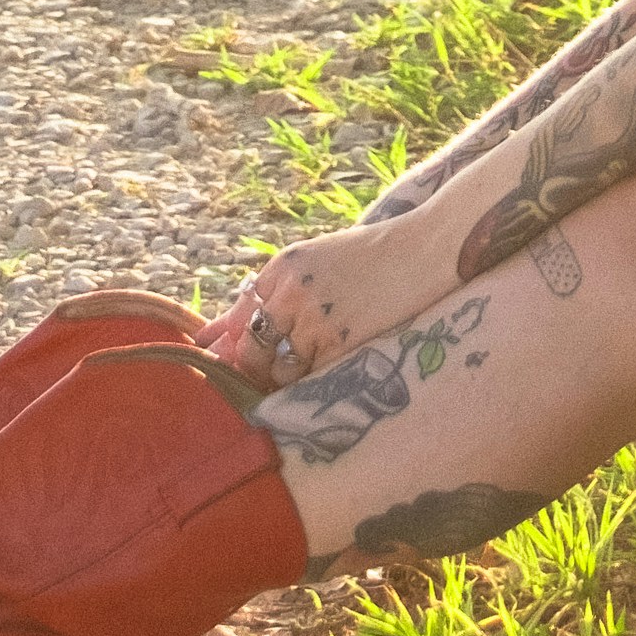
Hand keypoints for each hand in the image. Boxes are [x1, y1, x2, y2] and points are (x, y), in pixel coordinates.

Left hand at [202, 201, 459, 394]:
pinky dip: (316, 385)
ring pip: (280, 371)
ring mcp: (316, 321)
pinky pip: (312, 380)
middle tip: (265, 385)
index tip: (231, 367)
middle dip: (253, 372)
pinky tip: (331, 375)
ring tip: (309, 376)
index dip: (232, 349)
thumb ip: (268, 295)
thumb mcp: (314, 262)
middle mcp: (293, 292)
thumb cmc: (372, 257)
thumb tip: (209, 335)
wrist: (427, 250)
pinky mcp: (341, 345)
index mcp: (283, 266)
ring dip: (288, 381)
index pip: (237, 318)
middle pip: (251, 350)